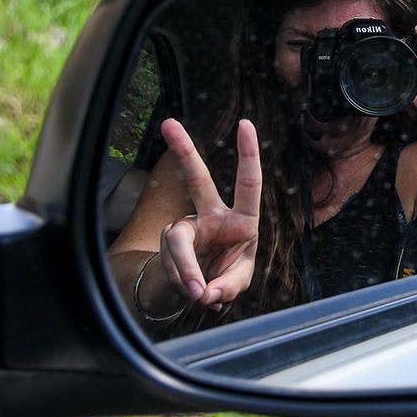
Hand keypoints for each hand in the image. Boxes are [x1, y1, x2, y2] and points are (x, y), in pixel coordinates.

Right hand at [157, 117, 261, 308]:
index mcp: (242, 220)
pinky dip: (184, 281)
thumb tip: (203, 291)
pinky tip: (192, 291)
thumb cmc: (224, 277)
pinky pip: (173, 263)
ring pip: (180, 243)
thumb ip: (227, 287)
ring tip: (198, 292)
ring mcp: (187, 228)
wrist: (197, 291)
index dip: (248, 155)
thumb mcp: (237, 282)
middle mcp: (212, 216)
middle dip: (184, 151)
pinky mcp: (170, 243)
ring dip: (188, 271)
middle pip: (197, 180)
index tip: (245, 123)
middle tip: (169, 123)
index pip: (248, 184)